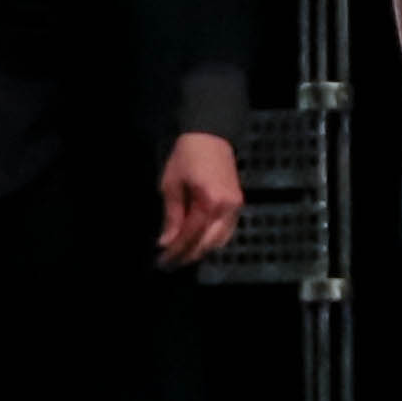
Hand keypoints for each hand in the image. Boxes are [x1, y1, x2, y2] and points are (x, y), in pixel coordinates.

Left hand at [155, 131, 245, 269]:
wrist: (210, 135)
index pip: (191, 235)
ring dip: (200, 251)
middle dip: (188, 256)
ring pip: (220, 241)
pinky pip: (226, 232)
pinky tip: (197, 243)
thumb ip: (171, 216)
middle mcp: (226, 208)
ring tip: (181, 256)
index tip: (162, 261)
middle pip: (208, 243)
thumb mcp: (172, 185)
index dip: (176, 251)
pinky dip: (212, 241)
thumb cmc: (186, 157)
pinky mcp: (238, 205)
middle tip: (170, 264)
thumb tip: (166, 243)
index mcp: (209, 201)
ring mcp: (236, 208)